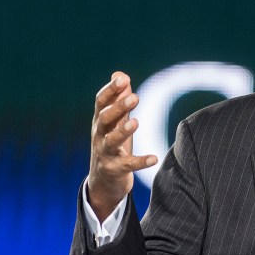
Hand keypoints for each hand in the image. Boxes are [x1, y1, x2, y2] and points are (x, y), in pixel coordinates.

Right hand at [87, 71, 157, 221]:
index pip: (101, 102)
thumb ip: (118, 99)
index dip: (111, 90)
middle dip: (118, 107)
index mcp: (100, 121)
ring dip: (124, 131)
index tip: (123, 79)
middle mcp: (99, 135)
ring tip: (136, 122)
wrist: (103, 180)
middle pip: (105, 118)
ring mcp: (105, 153)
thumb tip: (120, 74)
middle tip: (135, 97)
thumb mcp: (114, 121)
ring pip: (112, 141)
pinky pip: (128, 165)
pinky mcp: (114, 170)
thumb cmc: (111, 143)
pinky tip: (155, 157)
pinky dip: (141, 161)